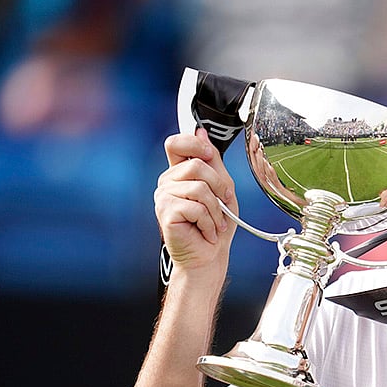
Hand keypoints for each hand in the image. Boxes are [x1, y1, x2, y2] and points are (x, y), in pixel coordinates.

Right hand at [155, 128, 237, 275]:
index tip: (210, 155)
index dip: (194, 143)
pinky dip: (208, 221)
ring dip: (216, 210)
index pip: (176, 143)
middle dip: (219, 186)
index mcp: (180, 173)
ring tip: (214, 223)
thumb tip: (201, 131)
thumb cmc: (216, 225)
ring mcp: (163, 196)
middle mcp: (168, 182)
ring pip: (199, 188)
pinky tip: (206, 231)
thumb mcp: (222, 188)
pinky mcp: (165, 212)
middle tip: (223, 205)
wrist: (210, 255)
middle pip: (196, 165)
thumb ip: (213, 162)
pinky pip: (195, 207)